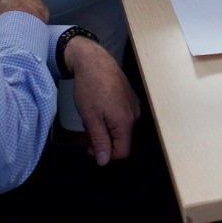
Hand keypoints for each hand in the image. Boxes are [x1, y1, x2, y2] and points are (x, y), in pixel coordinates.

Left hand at [63, 35, 141, 165]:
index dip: (105, 154)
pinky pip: (122, 115)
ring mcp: (134, 104)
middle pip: (121, 140)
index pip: (122, 152)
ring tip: (92, 114)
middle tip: (87, 128)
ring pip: (120, 128)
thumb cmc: (90, 88)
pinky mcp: (130, 96)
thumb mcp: (90, 118)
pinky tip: (99, 106)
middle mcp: (134, 114)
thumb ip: (100, 141)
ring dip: (106, 128)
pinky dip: (110, 117)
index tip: (89, 146)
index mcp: (125, 122)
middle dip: (104, 139)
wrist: (94, 60)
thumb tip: (104, 162)